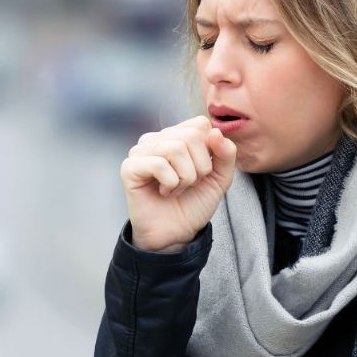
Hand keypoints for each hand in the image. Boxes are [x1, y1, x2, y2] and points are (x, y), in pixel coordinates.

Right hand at [119, 115, 236, 251]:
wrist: (176, 233)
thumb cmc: (194, 203)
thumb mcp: (220, 178)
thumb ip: (226, 153)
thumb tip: (216, 132)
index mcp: (177, 136)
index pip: (200, 124)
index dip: (210, 150)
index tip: (203, 171)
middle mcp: (158, 139)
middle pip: (191, 136)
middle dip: (200, 166)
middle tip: (190, 183)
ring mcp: (141, 151)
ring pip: (175, 148)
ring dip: (185, 177)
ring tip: (177, 188)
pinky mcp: (130, 167)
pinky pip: (158, 164)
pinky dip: (170, 183)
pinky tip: (164, 192)